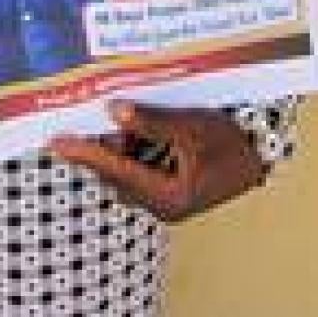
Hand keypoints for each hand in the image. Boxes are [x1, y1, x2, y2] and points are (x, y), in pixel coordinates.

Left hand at [48, 101, 263, 222]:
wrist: (261, 154)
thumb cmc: (230, 141)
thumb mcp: (191, 126)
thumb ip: (151, 121)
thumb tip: (113, 111)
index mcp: (168, 196)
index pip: (116, 171)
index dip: (84, 154)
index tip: (56, 142)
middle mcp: (162, 205)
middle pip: (117, 174)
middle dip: (102, 146)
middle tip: (82, 118)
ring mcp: (166, 200)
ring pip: (126, 171)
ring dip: (120, 145)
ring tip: (117, 115)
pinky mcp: (169, 190)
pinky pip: (139, 169)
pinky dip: (133, 149)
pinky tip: (136, 126)